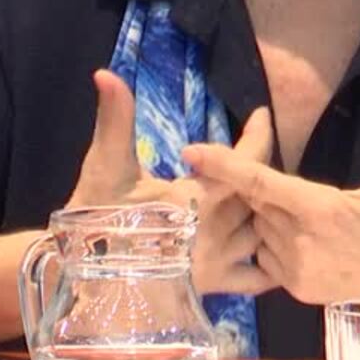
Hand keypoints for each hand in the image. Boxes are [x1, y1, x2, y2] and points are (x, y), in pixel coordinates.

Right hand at [64, 70, 276, 296]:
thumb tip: (105, 73)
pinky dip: (267, 264)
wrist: (88, 281)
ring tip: (265, 193)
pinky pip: (256, 278)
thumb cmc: (96, 221)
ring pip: (263, 231)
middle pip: (259, 194)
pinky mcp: (215, 286)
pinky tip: (271, 250)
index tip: (262, 115)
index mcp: (198, 197)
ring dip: (266, 211)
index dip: (258, 135)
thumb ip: (115, 118)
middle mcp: (218, 229)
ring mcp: (219, 261)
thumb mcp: (106, 166)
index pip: (245, 161)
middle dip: (261, 171)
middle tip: (256, 152)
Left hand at [183, 93, 359, 304]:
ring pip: (260, 231)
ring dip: (267, 217)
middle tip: (266, 175)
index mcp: (320, 209)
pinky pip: (268, 258)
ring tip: (297, 211)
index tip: (190, 151)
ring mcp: (296, 269)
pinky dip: (274, 243)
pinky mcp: (298, 290)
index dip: (223, 165)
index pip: (259, 182)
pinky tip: (299, 237)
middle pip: (257, 203)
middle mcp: (300, 241)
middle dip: (256, 188)